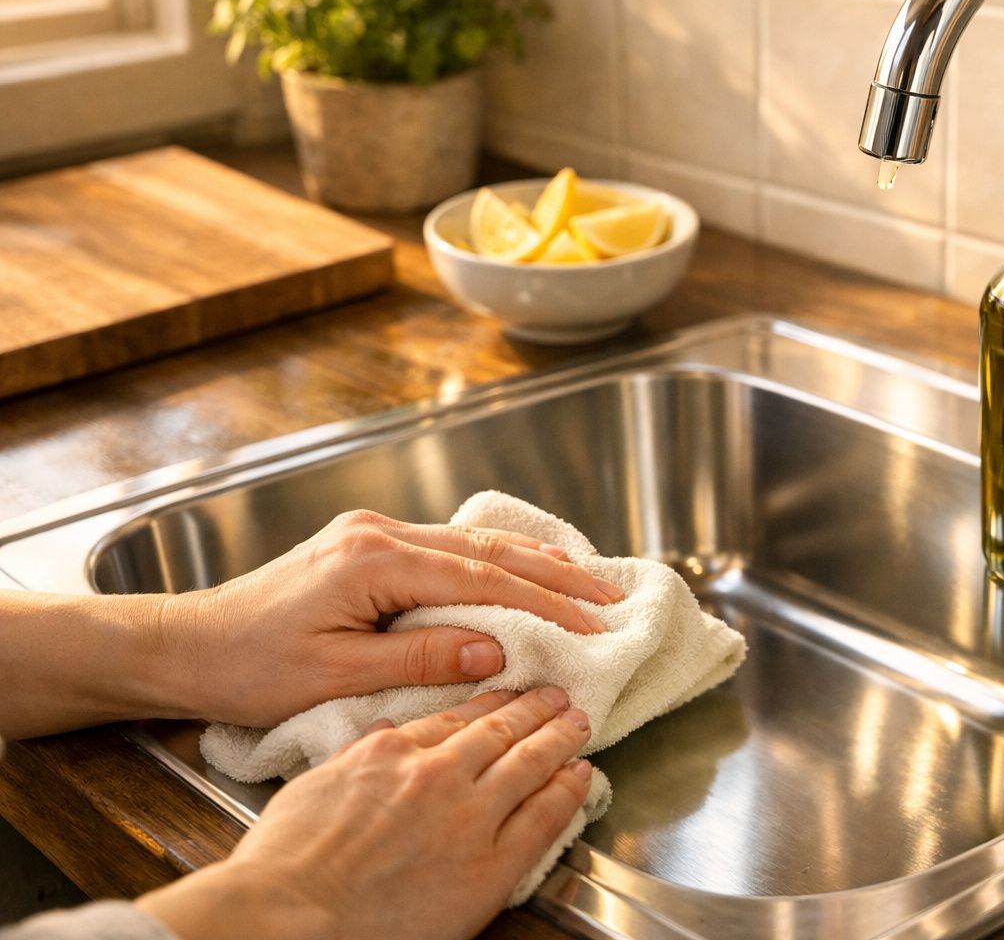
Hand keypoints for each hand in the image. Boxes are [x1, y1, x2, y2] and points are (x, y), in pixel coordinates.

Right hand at [139, 688, 592, 939]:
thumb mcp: (313, 787)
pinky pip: (543, 817)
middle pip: (499, 731)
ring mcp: (469, 817)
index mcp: (391, 754)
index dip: (488, 703)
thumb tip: (380, 738)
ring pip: (530, 762)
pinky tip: (581, 777)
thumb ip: (356, 759)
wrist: (290, 916)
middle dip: (533, 709)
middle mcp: (438, 775)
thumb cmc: (285, 864)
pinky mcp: (491, 864)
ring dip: (559, 738)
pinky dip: (568, 792)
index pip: (454, 718)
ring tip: (577, 723)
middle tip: (557, 695)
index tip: (506, 695)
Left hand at [162, 509, 625, 726]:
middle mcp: (379, 532)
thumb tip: (496, 652)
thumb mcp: (335, 674)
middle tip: (612, 597)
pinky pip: (451, 547)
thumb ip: (419, 657)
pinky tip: (526, 564)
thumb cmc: (249, 666)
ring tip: (589, 578)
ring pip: (473, 542)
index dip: (543, 604)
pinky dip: (498, 559)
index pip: (480, 580)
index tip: (592, 627)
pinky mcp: (370, 545)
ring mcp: (375, 532)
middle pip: (487, 549)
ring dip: (534, 561)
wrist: (188, 645)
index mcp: (372, 557)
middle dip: (555, 574)